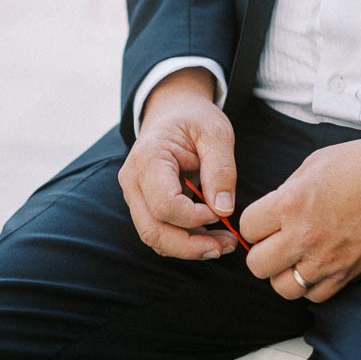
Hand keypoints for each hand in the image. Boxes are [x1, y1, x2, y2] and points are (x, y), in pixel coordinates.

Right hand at [118, 68, 238, 260]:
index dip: (194, 217)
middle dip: (191, 245)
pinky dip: (184, 241)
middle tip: (227, 246)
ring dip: (189, 248)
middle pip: (154, 230)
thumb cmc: (195, 118)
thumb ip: (221, 169)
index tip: (222, 213)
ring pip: (155, 237)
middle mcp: (133, 181)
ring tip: (224, 244)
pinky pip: (160, 232)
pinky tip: (210, 238)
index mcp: (148, 158)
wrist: (174, 111)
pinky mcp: (143, 205)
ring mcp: (134, 195)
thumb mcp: (216, 132)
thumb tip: (224, 210)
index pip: (165, 204)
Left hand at [239, 138, 360, 302]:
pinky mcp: (346, 274)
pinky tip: (317, 266)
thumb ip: (287, 190)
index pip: (247, 228)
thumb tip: (273, 211)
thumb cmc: (360, 164)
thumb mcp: (313, 164)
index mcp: (290, 203)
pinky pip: (314, 296)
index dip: (254, 223)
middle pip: (257, 265)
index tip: (265, 220)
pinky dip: (311, 285)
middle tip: (276, 240)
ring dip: (284, 273)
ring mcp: (325, 259)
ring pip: (283, 288)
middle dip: (262, 251)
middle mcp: (303, 236)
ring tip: (295, 256)